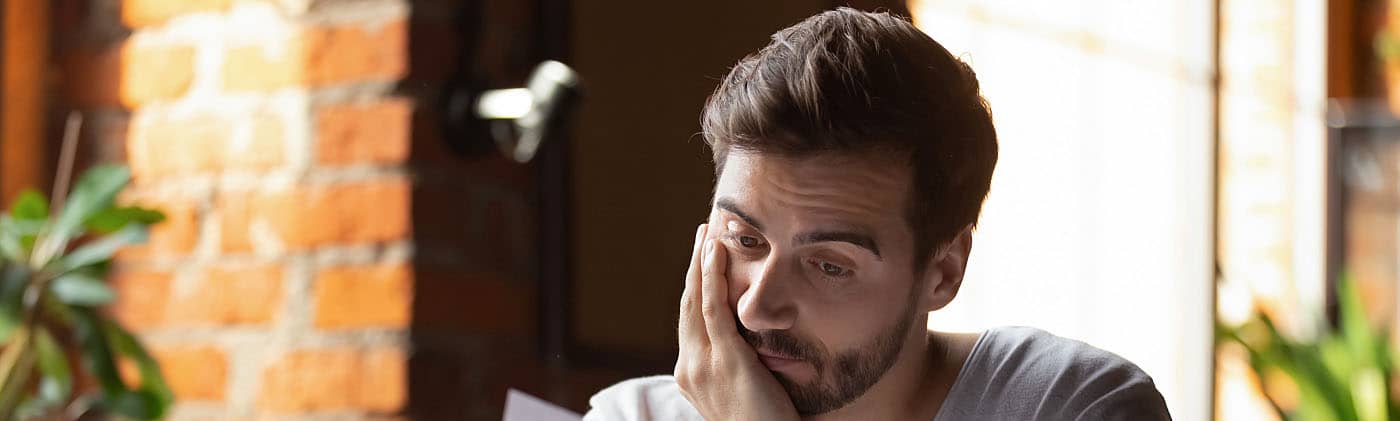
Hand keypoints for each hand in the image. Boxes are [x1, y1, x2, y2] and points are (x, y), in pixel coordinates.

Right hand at [674, 224, 798, 420]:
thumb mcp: (744, 390)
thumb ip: (739, 364)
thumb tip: (751, 340)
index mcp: (690, 375)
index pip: (689, 320)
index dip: (694, 285)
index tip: (702, 258)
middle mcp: (689, 368)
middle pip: (687, 305)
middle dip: (694, 266)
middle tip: (702, 232)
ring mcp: (703, 365)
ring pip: (696, 301)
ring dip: (701, 262)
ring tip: (708, 232)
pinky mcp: (725, 361)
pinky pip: (713, 310)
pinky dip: (712, 277)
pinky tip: (716, 253)